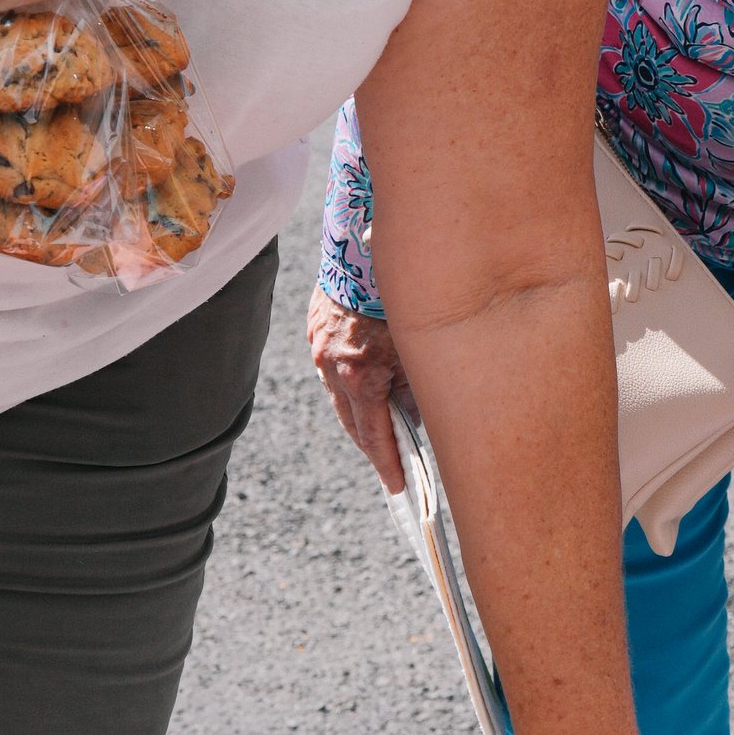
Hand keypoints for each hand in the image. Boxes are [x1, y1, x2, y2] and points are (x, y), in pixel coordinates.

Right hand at [309, 293, 408, 490]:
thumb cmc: (399, 299)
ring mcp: (320, 349)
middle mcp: (333, 368)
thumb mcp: (417, 351)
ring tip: (379, 428)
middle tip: (389, 464)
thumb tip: (414, 418)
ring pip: (339, 396)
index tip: (397, 485)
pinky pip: (331, 369)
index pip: (373, 435)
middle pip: (352, 422)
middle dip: (371, 445)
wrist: (364, 249)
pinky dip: (348, 382)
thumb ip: (415, 390)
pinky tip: (362, 384)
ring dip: (358, 414)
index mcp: (359, 377)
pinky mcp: (316, 330)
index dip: (387, 463)